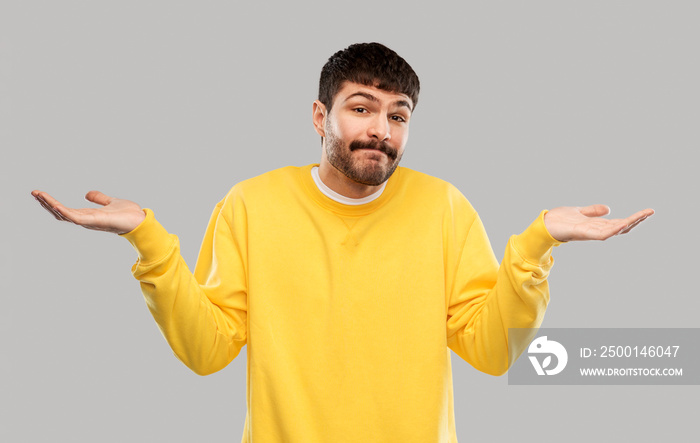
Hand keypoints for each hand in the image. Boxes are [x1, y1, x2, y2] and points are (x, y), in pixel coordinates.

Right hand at [31, 190, 145, 234]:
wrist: (141, 220)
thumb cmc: (128, 214)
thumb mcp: (110, 202)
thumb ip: (99, 199)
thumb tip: (87, 194)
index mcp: (87, 215)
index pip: (65, 210)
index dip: (51, 203)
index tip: (40, 193)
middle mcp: (85, 220)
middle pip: (60, 213)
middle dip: (46, 203)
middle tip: (34, 192)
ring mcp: (88, 221)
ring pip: (64, 214)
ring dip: (50, 204)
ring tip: (38, 194)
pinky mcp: (94, 221)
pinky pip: (74, 217)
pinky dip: (63, 211)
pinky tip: (54, 203)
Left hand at [544, 204, 653, 241]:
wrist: (543, 224)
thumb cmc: (560, 220)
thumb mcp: (580, 212)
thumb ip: (593, 212)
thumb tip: (608, 209)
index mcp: (597, 225)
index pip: (620, 222)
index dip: (633, 218)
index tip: (647, 212)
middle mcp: (596, 230)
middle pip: (621, 227)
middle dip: (636, 220)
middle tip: (651, 212)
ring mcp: (590, 233)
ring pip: (614, 230)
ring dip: (629, 223)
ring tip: (642, 216)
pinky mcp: (582, 233)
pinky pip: (601, 234)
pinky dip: (612, 229)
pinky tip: (623, 223)